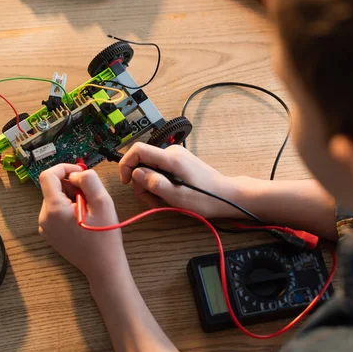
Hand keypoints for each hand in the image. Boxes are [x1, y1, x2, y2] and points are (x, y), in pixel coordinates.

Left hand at [38, 164, 128, 282]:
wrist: (103, 267)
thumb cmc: (104, 236)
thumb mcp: (102, 201)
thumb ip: (88, 180)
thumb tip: (75, 174)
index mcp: (53, 209)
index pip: (48, 175)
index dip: (64, 168)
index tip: (80, 172)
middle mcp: (44, 218)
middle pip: (53, 188)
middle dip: (71, 186)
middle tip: (90, 197)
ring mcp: (45, 227)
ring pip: (55, 199)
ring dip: (71, 197)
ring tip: (88, 211)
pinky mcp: (50, 234)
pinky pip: (56, 212)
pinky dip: (69, 208)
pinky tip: (83, 220)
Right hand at [119, 143, 239, 217]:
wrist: (227, 195)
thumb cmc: (205, 199)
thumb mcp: (178, 197)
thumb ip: (155, 184)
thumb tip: (136, 173)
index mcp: (171, 158)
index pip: (138, 150)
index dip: (126, 164)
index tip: (125, 182)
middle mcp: (171, 152)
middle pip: (142, 162)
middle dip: (141, 183)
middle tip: (152, 201)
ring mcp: (175, 156)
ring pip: (149, 168)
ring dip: (150, 186)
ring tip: (162, 201)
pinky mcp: (177, 162)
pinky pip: (158, 170)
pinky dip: (158, 183)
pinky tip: (167, 195)